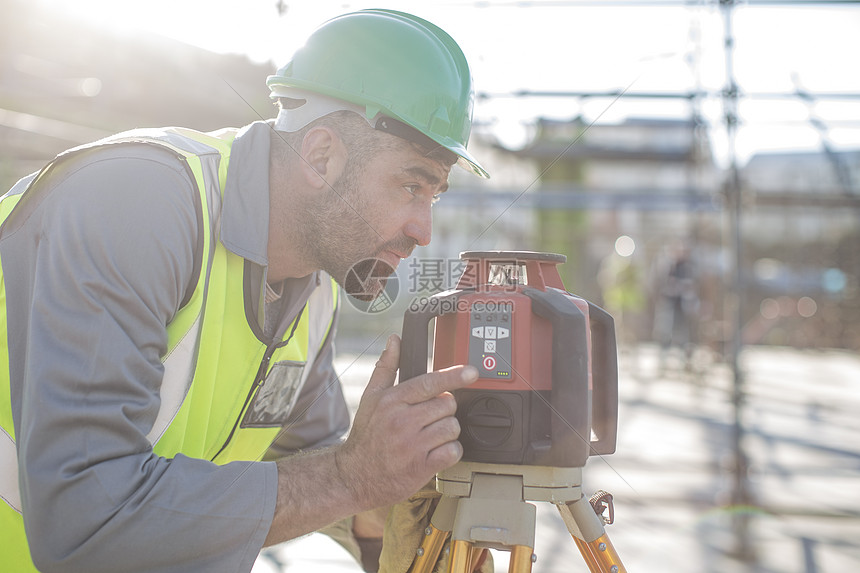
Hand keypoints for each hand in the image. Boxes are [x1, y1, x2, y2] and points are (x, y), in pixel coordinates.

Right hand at [335, 334, 477, 510]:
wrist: (355, 476)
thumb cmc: (366, 436)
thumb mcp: (370, 398)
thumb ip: (386, 367)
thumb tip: (394, 341)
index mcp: (392, 401)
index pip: (429, 383)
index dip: (453, 376)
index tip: (471, 372)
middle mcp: (402, 421)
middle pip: (447, 404)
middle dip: (443, 410)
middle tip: (428, 418)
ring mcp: (413, 445)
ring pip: (452, 427)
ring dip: (447, 432)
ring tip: (429, 436)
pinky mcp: (422, 467)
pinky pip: (453, 451)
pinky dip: (449, 452)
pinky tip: (434, 452)